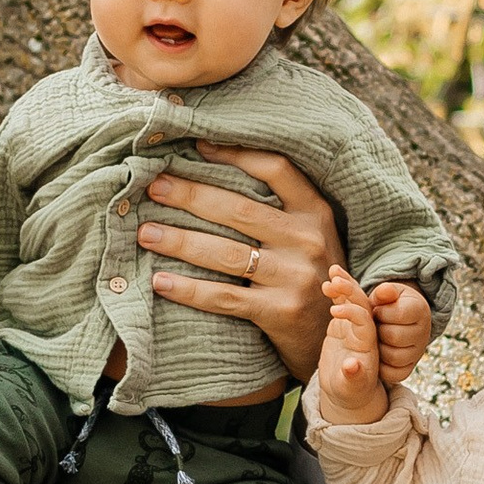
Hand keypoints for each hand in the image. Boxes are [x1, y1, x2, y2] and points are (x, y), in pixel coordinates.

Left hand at [140, 146, 343, 381]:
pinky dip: (188, 289)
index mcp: (315, 212)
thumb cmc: (310, 277)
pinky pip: (224, 297)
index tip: (196, 147)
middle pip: (239, 209)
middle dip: (190, 196)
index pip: (275, 169)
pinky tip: (160, 282)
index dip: (235, 154)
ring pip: (225, 253)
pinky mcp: (280, 312)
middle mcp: (307, 240)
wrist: (337, 337)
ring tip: (145, 234)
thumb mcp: (310, 236)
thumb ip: (278, 210)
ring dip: (179, 241)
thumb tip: (213, 171)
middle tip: (153, 188)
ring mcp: (295, 277)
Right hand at [315, 266, 390, 421]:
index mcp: (368, 346)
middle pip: (361, 306)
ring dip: (345, 285)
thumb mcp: (350, 389)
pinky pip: (343, 301)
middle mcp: (364, 332)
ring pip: (353, 300)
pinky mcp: (344, 323)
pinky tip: (331, 274)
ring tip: (334, 271)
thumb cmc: (350, 393)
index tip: (336, 311)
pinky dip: (338, 289)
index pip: (365, 324)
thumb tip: (352, 366)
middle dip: (350, 292)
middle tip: (335, 280)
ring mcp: (354, 325)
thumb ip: (353, 377)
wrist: (349, 390)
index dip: (354, 315)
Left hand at [366, 279, 433, 384]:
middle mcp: (424, 333)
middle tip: (376, 326)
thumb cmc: (389, 304)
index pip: (399, 314)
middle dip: (379, 330)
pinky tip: (378, 352)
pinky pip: (393, 374)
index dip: (382, 312)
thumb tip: (384, 292)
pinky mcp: (408, 369)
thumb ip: (385, 291)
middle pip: (394, 336)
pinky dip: (381, 365)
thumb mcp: (388, 293)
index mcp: (420, 310)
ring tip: (377, 338)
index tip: (378, 311)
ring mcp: (417, 353)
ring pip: (393, 356)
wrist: (400, 321)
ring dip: (379, 348)